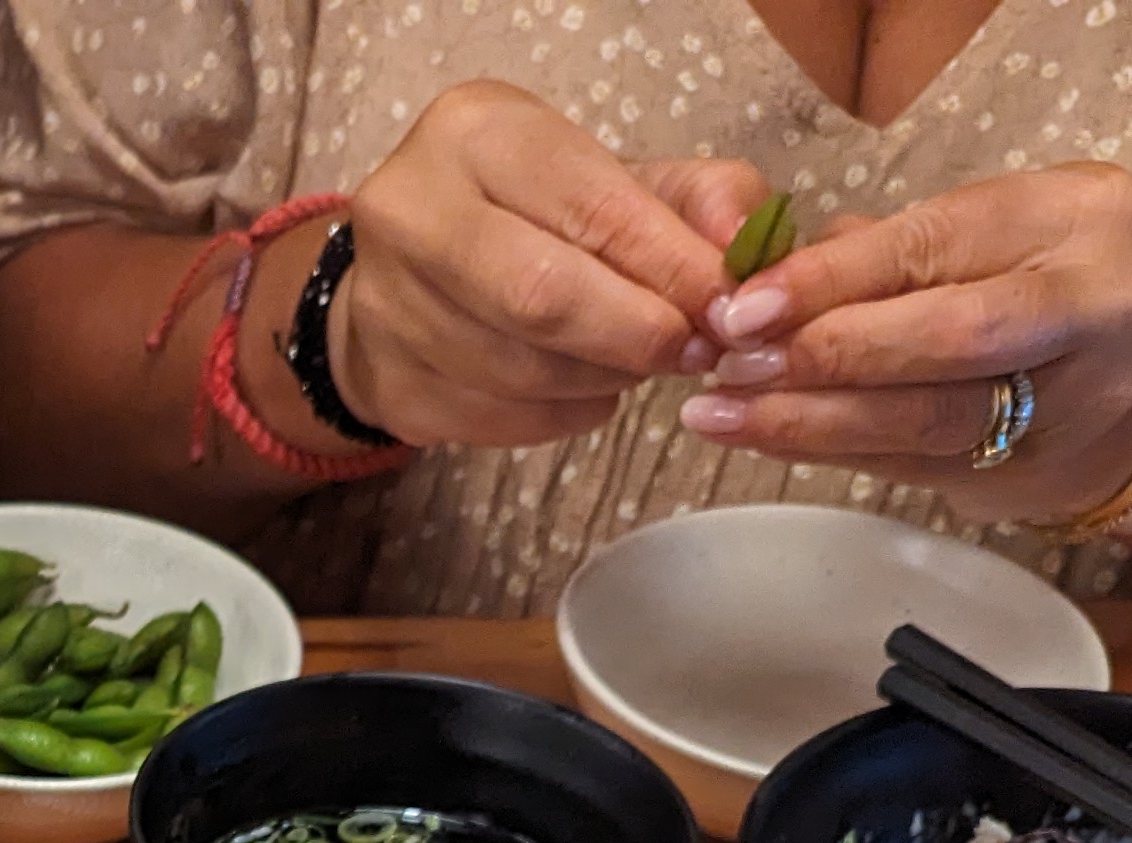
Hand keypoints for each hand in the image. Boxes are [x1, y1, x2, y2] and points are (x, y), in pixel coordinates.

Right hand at [316, 82, 752, 448]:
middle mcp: (409, 211)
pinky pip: (499, 420)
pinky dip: (564, 415)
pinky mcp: (389, 383)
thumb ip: (701, 198)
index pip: (587, 207)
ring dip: (604, 380)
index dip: (667, 265)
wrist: (419, 266)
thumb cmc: (537, 213)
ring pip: (522, 370)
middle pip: (540, 297)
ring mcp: (385, 305)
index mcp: (474, 134)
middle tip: (691, 350)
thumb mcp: (620, 177)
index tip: (727, 305)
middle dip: (635, 333)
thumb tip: (746, 252)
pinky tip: (583, 390)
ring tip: (635, 361)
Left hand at [676, 164, 1131, 522]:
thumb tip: (761, 277)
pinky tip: (765, 438)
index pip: (941, 244)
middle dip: (830, 353)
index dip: (837, 278)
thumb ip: (880, 248)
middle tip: (733, 364)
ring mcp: (1079, 394)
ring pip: (933, 415)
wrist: (1112, 373)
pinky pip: (916, 463)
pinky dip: (831, 451)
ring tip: (726, 412)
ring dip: (815, 419)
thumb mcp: (971, 233)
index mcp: (1079, 213)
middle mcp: (1099, 300)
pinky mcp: (1036, 466)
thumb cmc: (1018, 278)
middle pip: (952, 335)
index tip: (747, 305)